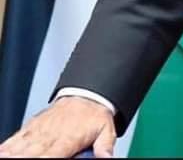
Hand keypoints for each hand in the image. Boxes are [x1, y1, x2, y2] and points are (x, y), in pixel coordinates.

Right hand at [0, 97, 114, 157]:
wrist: (88, 93)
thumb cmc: (94, 115)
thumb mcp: (106, 130)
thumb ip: (104, 146)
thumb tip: (107, 158)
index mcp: (68, 138)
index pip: (51, 154)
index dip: (42, 159)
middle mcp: (51, 134)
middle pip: (32, 152)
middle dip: (21, 158)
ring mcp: (40, 130)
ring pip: (21, 145)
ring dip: (11, 153)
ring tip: (5, 158)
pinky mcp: (32, 126)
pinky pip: (16, 137)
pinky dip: (8, 145)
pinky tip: (2, 152)